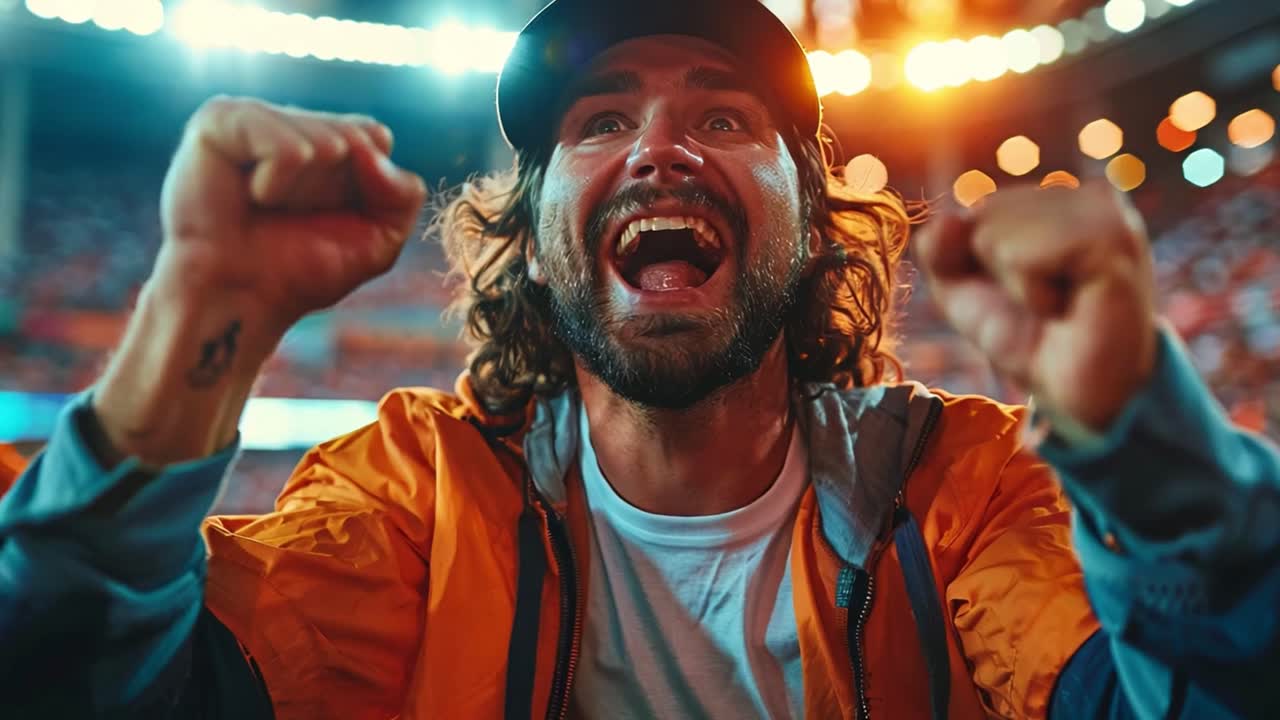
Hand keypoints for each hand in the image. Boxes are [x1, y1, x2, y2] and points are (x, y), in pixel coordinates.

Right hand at [157, 96, 426, 335]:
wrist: (238, 297)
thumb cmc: (300, 271)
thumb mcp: (379, 241)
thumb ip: (402, 194)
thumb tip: (375, 146)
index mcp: (327, 140)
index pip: (376, 136)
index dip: (366, 186)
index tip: (330, 216)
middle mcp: (291, 122)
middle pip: (355, 137)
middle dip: (335, 191)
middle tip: (289, 215)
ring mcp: (255, 117)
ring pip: (327, 141)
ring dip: (305, 192)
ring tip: (264, 206)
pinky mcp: (220, 120)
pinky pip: (286, 145)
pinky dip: (277, 180)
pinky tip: (250, 194)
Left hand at [915, 182, 1158, 430]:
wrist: (1076, 396)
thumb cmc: (1028, 338)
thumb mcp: (963, 290)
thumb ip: (939, 249)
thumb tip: (948, 220)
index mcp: (1062, 198)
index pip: (976, 210)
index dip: (979, 264)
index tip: (1024, 295)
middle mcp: (1088, 196)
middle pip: (984, 214)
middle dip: (997, 272)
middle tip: (1044, 306)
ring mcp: (1106, 213)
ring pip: (998, 232)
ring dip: (1017, 286)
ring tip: (1059, 307)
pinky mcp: (1112, 241)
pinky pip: (1025, 255)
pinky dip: (1033, 294)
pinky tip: (1069, 309)